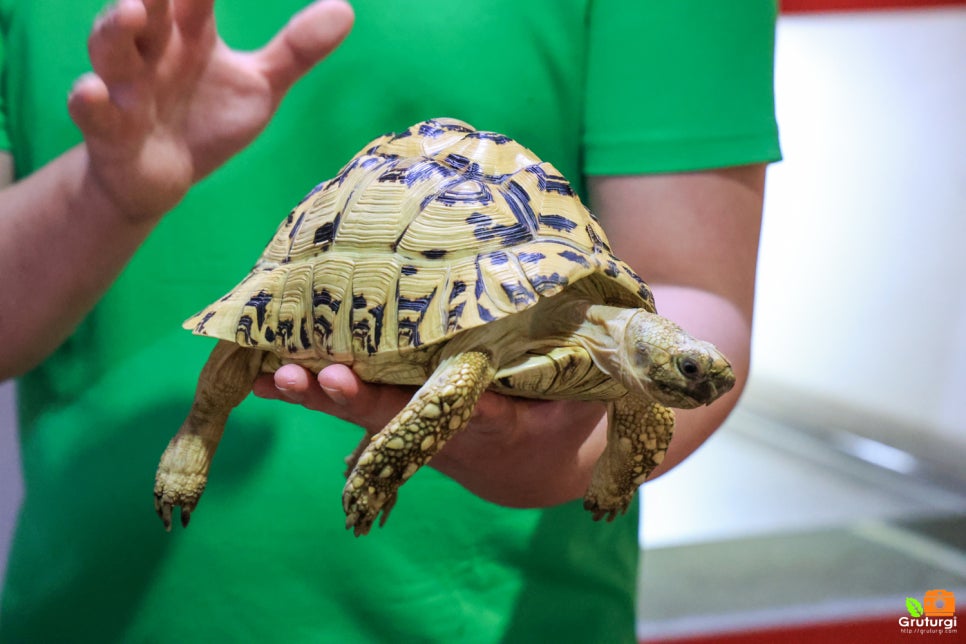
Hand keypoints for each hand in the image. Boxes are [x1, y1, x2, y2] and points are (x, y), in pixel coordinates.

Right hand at [68, 0, 353, 221]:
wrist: (162, 179)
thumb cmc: (206, 118)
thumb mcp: (259, 85)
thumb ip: (296, 49)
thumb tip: (346, 8)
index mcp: (189, 32)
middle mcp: (153, 51)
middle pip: (146, 8)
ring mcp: (127, 89)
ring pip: (110, 51)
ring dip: (114, 31)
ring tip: (131, 13)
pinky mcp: (110, 132)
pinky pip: (93, 114)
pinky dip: (90, 103)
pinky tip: (92, 92)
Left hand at [253, 364, 608, 507]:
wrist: (535, 464)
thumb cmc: (566, 409)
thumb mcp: (585, 391)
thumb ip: (577, 364)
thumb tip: (600, 319)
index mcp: (502, 425)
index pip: (464, 414)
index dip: (426, 403)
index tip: (383, 385)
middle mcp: (453, 431)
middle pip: (397, 418)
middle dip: (353, 399)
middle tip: (313, 377)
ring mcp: (421, 427)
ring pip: (364, 415)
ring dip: (317, 398)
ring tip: (271, 376)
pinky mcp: (400, 417)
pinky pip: (352, 406)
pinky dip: (310, 393)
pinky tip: (265, 376)